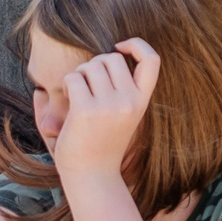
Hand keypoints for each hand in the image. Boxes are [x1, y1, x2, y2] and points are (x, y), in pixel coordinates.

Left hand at [51, 38, 161, 182]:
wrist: (92, 175)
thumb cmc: (103, 142)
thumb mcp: (125, 114)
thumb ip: (125, 87)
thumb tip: (114, 52)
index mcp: (142, 101)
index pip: (152, 59)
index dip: (137, 45)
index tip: (120, 47)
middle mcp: (129, 101)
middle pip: (112, 57)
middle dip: (96, 64)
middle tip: (89, 85)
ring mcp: (108, 106)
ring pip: (91, 65)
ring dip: (80, 75)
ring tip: (79, 95)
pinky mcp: (86, 111)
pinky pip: (74, 78)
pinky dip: (69, 84)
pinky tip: (70, 101)